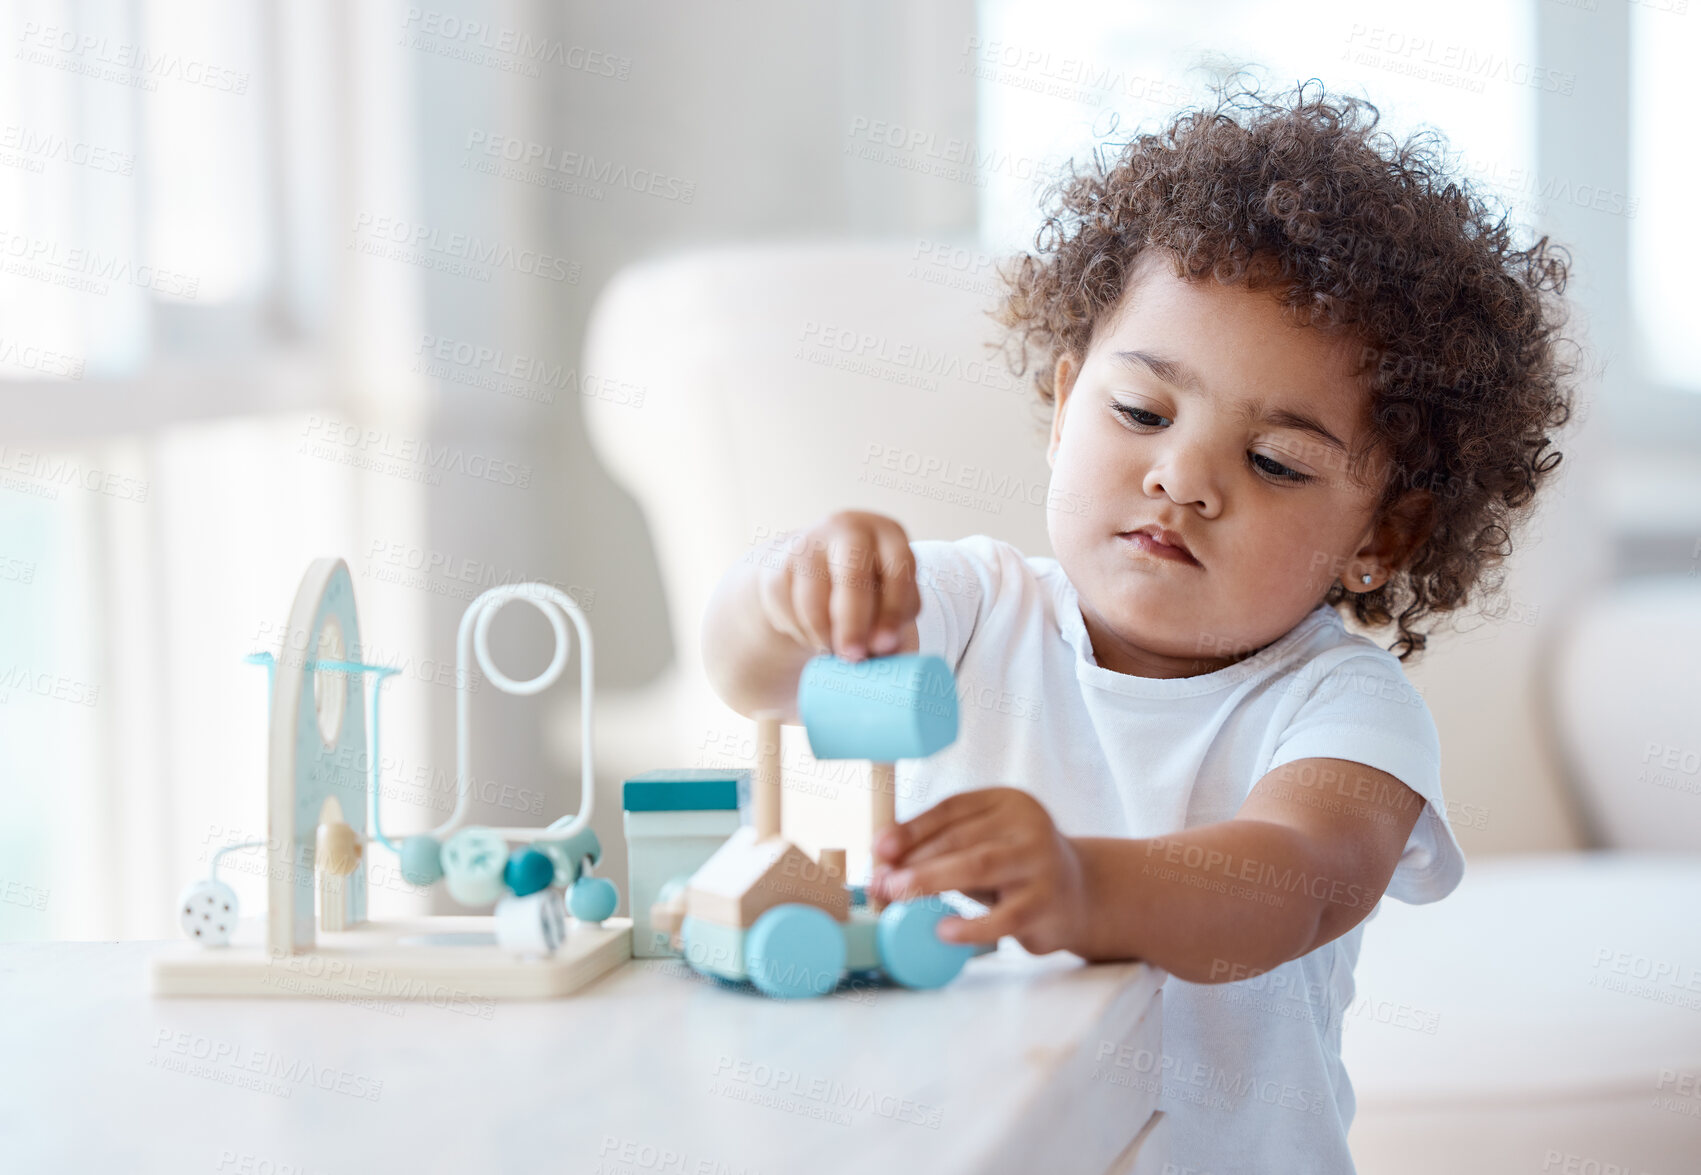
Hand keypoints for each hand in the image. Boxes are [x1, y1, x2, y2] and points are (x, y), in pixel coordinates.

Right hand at [754, 509, 919, 661]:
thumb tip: (884, 650)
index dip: (893, 610)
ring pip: (815, 600)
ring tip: (834, 650)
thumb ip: (893, 629)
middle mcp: (850, 529)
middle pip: (853, 576)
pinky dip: (803, 632)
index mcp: (887, 535)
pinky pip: (789, 610)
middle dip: (853, 625)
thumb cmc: (864, 595)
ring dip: (825, 636)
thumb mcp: (887, 604)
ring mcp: (810, 543)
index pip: (898, 568)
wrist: (809, 578)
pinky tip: (814, 634)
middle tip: (853, 657)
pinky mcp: (777, 565)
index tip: (885, 646)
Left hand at [868, 787, 1089, 955]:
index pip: (952, 808)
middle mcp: (1028, 825)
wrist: (1078, 895)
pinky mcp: (1047, 903)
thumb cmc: (1013, 868)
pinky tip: (943, 930)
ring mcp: (1040, 862)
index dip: (912, 828)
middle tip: (881, 882)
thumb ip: (938, 851)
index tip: (880, 848)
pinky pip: (1003, 917)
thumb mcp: (981, 846)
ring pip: (978, 866)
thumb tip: (881, 869)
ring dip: (930, 881)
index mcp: (1007, 801)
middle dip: (913, 860)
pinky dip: (969, 925)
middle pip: (961, 838)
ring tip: (898, 895)